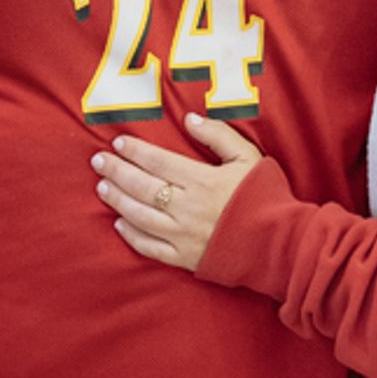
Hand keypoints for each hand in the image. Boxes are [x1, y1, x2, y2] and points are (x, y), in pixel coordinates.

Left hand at [92, 113, 262, 269]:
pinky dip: (131, 235)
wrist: (279, 244)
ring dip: (118, 200)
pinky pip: (149, 247)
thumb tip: (190, 119)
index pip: (158, 162)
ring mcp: (183, 235)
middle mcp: (186, 208)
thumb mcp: (248, 157)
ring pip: (139, 216)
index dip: (135, 151)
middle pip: (142, 187)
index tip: (118, 143)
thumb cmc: (265, 196)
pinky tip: (119, 224)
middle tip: (98, 161)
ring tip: (102, 187)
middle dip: (117, 172)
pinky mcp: (184, 258)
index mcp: (202, 181)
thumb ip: (219, 135)